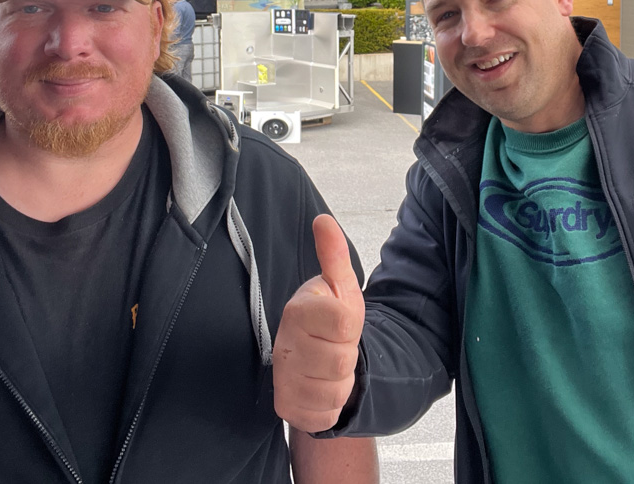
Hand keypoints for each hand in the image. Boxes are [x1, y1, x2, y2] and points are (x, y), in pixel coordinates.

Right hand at [274, 216, 364, 432]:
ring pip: (335, 391)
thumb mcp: (340, 286)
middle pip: (341, 360)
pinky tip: (322, 386)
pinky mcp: (286, 408)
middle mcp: (284, 345)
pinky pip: (324, 413)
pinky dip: (331, 404)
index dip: (350, 326)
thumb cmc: (328, 318)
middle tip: (335, 345)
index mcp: (298, 311)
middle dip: (346, 355)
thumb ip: (334, 255)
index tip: (339, 321)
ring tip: (329, 365)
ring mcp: (282, 379)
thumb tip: (323, 221)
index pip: (344, 323)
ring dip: (341, 381)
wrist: (311, 358)